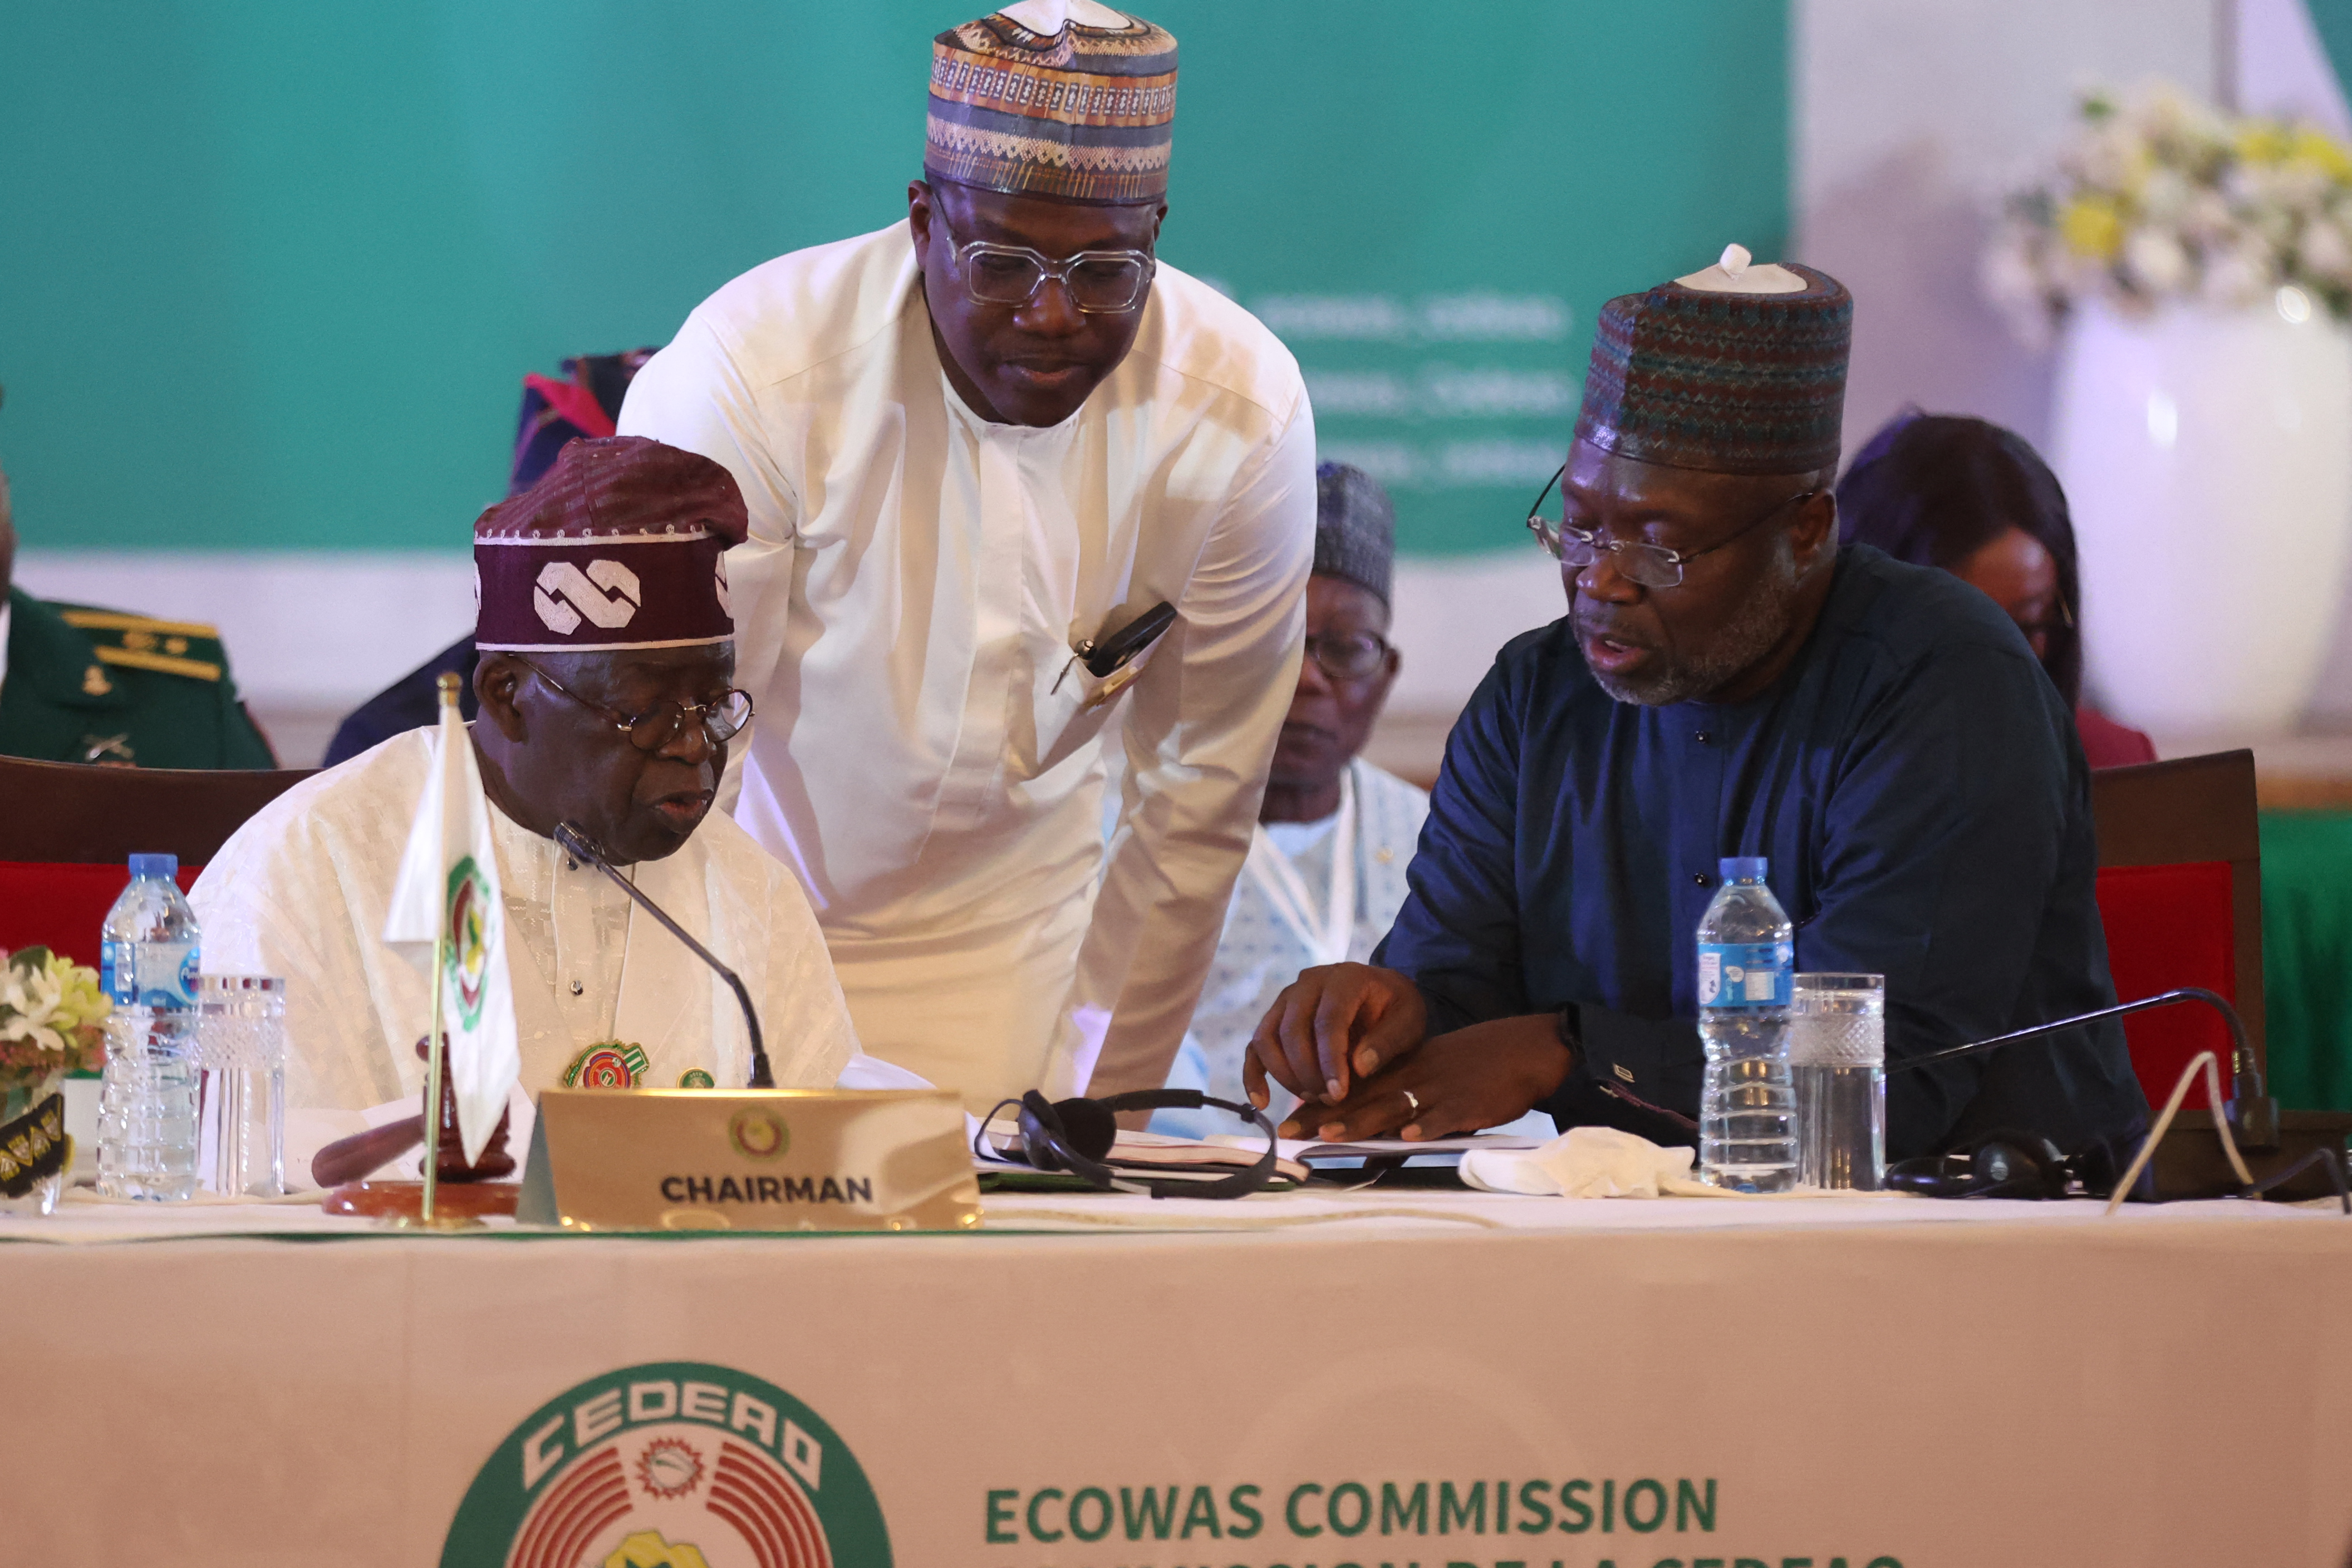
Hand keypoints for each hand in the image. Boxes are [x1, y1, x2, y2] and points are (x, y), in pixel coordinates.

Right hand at [1243, 963, 1426, 1109]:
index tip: (1339, 1094)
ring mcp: (1286, 999)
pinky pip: (1255, 1046)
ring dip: (1285, 1075)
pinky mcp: (1275, 1018)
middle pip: (1293, 1030)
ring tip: (1312, 1098)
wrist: (1383, 995)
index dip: (1330, 1060)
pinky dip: (1253, 1074)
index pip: (1328, 1019)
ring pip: (1268, 1038)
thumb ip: (1388, 1041)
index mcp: (1344, 978)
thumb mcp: (1408, 1022)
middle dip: (1308, 1072)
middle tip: (1329, 1100)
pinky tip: (1262, 1102)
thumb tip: (1358, 1067)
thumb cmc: (1396, 1009)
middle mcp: (1308, 983)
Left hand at [1280, 1013, 1572, 1141]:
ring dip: (1362, 1121)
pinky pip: (1444, 1117)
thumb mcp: (1432, 1075)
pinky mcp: (1467, 1103)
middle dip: (1324, 1117)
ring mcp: (1438, 1091)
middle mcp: (1413, 1079)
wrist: (1522, 1049)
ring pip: (1394, 1107)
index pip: (1353, 1090)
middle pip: (1362, 1099)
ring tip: (1331, 1134)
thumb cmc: (1474, 1067)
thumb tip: (1376, 1134)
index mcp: (1402, 1072)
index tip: (1287, 1122)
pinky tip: (1409, 1137)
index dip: (1320, 1106)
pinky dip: (1426, 1126)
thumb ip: (1403, 1101)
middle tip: (1289, 1132)